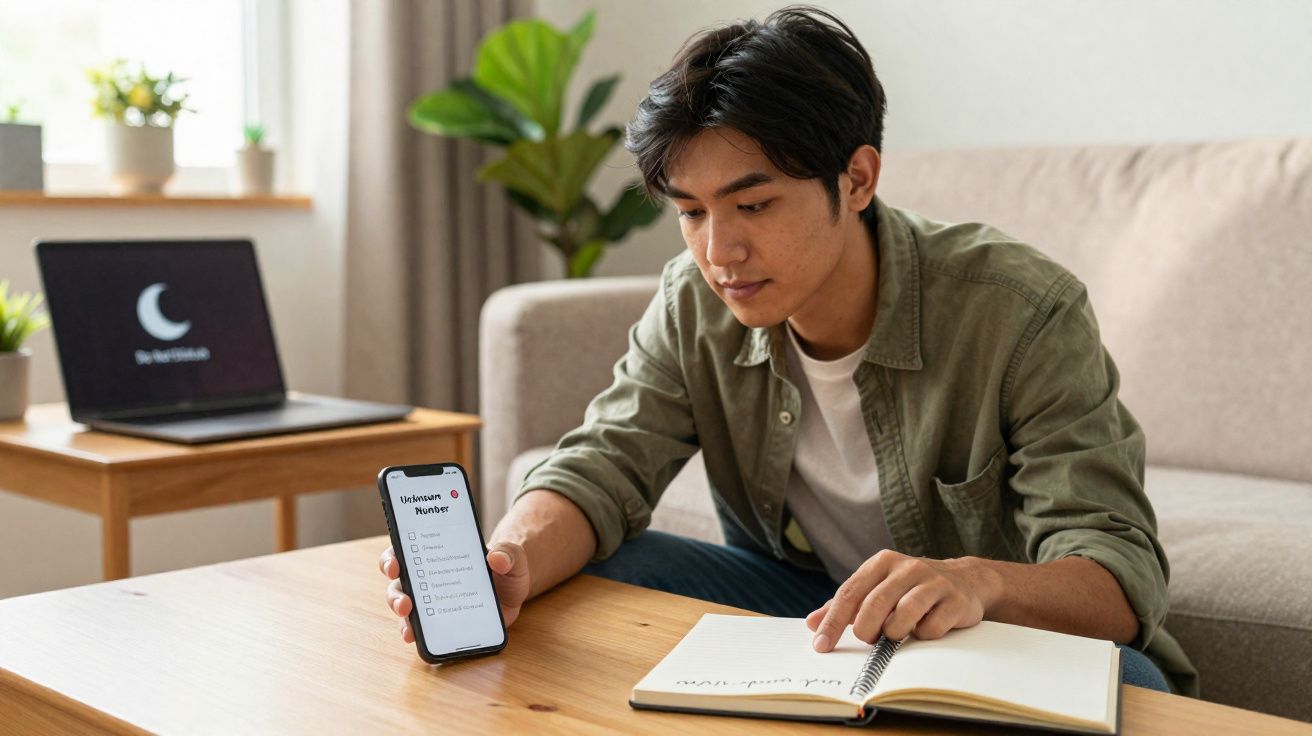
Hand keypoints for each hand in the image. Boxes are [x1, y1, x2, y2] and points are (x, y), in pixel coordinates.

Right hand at [378, 540, 531, 643]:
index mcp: (437, 552)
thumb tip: (497, 558)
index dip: (393, 557)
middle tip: (405, 603)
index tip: (395, 565)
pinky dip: (417, 635)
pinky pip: (422, 629)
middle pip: (399, 582)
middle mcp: (427, 576)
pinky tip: (419, 640)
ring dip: (403, 619)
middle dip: (396, 594)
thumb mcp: (512, 557)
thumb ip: (508, 553)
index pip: (405, 550)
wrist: (514, 592)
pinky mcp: (441, 621)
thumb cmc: (507, 568)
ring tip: (409, 628)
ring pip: (405, 607)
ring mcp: (431, 600)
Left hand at [806, 550, 991, 650]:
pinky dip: (922, 636)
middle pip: (874, 604)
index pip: (849, 593)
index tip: (821, 645)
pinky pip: (931, 628)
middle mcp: (907, 567)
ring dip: (894, 634)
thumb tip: (812, 623)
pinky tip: (924, 630)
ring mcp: (934, 582)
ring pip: (903, 615)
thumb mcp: (877, 588)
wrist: (964, 581)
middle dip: (865, 630)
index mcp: (882, 562)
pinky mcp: (955, 600)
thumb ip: (845, 605)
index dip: (833, 622)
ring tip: (896, 634)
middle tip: (869, 640)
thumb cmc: (910, 589)